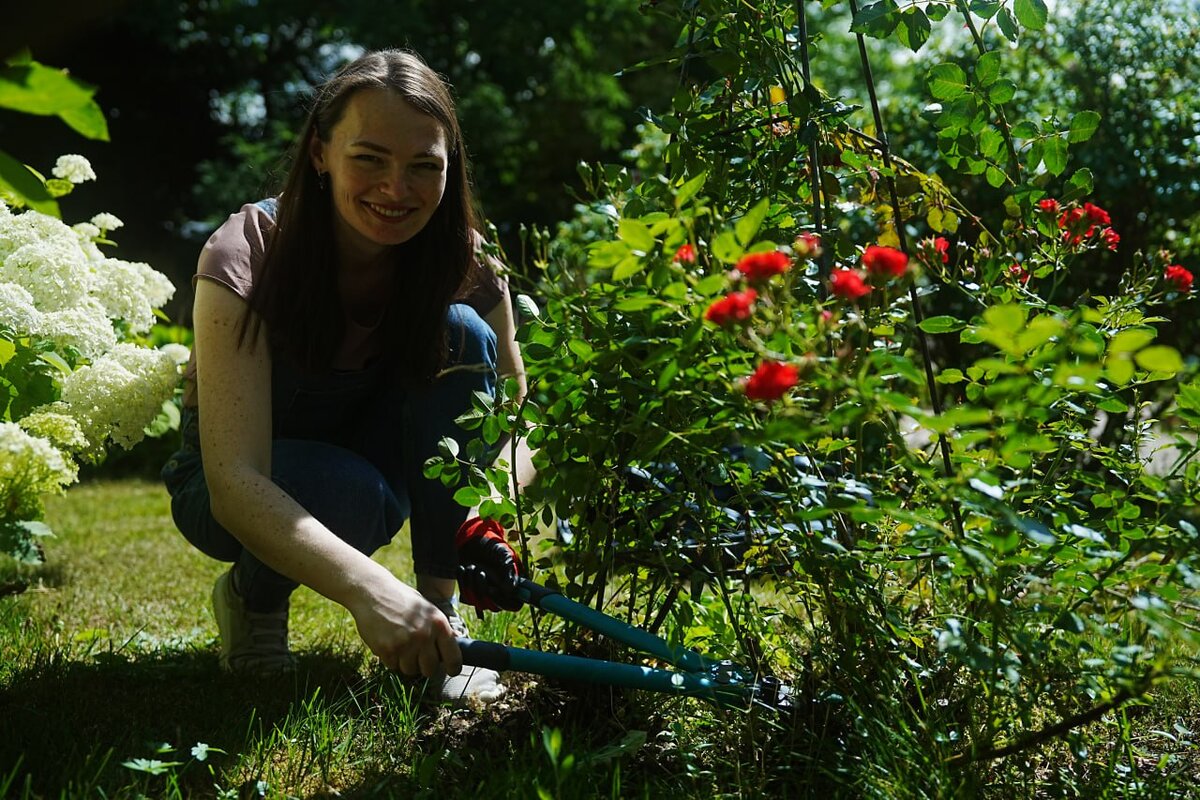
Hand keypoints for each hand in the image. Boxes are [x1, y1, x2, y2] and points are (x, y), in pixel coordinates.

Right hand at [347, 572, 462, 677]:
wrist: (372, 592)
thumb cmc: (401, 599)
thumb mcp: (426, 608)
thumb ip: (439, 627)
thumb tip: (455, 641)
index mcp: (438, 624)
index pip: (453, 657)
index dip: (453, 668)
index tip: (451, 671)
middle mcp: (424, 635)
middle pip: (430, 669)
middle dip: (425, 666)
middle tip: (419, 657)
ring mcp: (405, 644)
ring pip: (410, 670)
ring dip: (406, 663)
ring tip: (401, 645)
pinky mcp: (387, 650)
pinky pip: (393, 666)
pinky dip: (391, 659)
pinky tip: (389, 642)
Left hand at [455, 517, 524, 611]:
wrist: (474, 540)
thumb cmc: (493, 546)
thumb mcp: (504, 554)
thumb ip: (508, 570)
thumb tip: (510, 589)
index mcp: (512, 585)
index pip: (513, 605)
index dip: (503, 601)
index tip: (492, 589)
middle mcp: (500, 593)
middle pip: (493, 606)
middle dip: (483, 590)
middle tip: (480, 572)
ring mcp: (485, 594)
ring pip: (478, 603)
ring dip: (472, 584)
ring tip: (472, 566)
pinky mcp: (471, 591)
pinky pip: (466, 596)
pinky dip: (463, 581)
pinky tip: (462, 568)